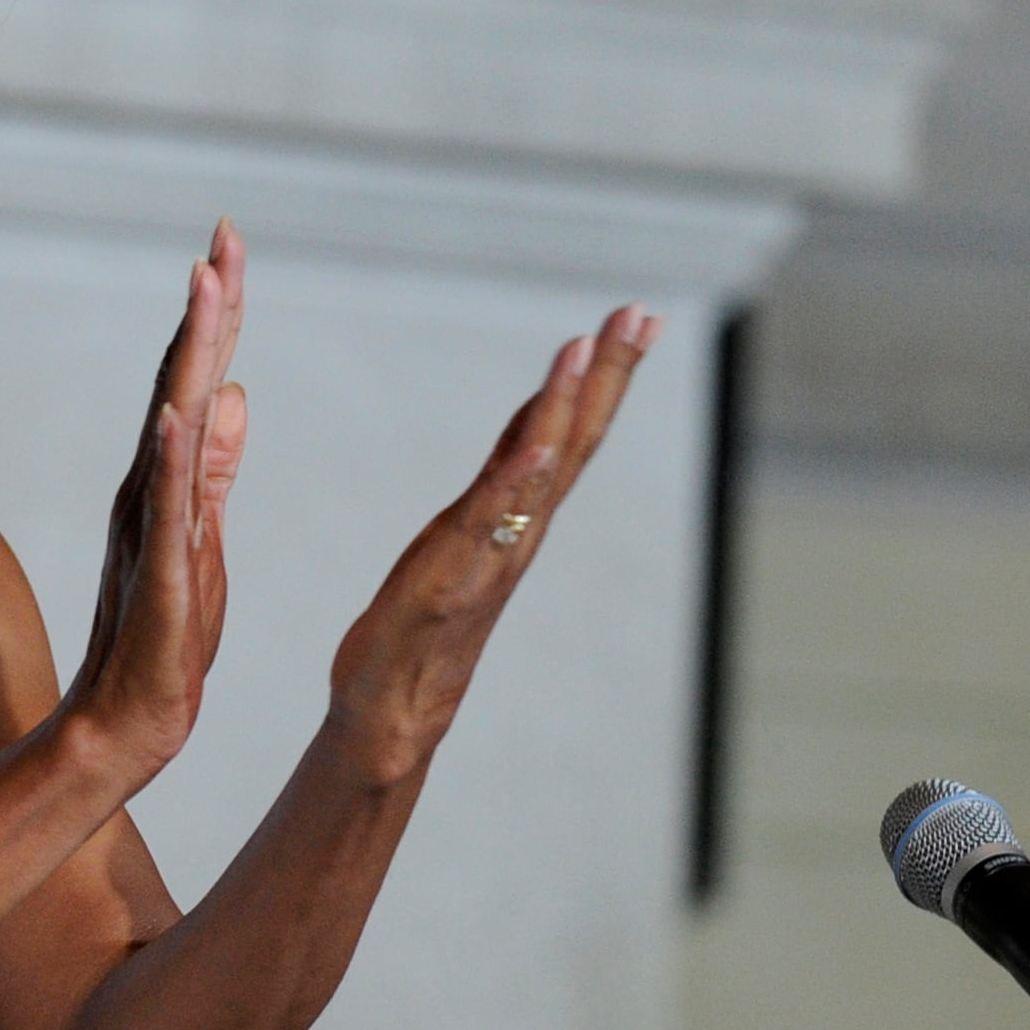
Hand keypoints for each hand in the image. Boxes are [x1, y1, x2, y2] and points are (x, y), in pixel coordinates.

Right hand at [60, 220, 250, 783]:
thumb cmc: (164, 638)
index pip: (192, 382)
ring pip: (172, 424)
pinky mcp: (158, 574)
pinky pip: (164, 509)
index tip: (230, 246)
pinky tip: (177, 413)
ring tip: (205, 290)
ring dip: (188, 356)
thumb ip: (215, 469)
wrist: (128, 721)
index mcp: (165, 480)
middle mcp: (148, 488)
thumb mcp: (203, 537)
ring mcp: (149, 527)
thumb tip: (236, 394)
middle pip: (178, 382)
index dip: (215, 315)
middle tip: (223, 237)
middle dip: (206, 308)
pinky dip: (171, 459)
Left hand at [325, 303, 660, 778]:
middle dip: (607, 374)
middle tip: (639, 313)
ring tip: (590, 347)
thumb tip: (533, 429)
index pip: (565, 432)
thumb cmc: (421, 630)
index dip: (601, 374)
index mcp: (513, 517)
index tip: (635, 317)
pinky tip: (541, 441)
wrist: (390, 715)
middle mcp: (516, 533)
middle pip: (572, 440)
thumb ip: (500, 487)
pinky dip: (521, 481)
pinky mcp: (450, 582)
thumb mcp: (460, 536)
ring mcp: (489, 557)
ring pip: (541, 471)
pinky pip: (492, 523)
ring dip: (567, 407)